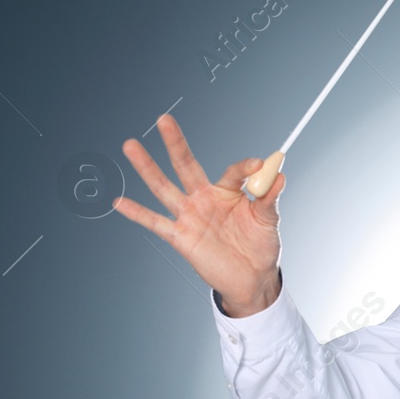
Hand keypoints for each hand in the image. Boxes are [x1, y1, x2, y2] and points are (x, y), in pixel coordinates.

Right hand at [114, 114, 283, 315]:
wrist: (253, 278)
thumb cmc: (260, 245)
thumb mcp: (268, 220)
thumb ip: (270, 198)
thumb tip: (279, 175)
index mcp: (227, 191)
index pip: (232, 171)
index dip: (245, 167)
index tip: (258, 165)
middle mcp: (204, 199)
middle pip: (186, 166)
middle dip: (175, 144)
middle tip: (164, 120)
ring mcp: (190, 216)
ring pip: (164, 187)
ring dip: (147, 168)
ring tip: (131, 146)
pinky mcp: (181, 237)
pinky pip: (156, 223)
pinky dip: (137, 213)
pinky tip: (119, 202)